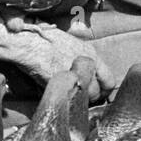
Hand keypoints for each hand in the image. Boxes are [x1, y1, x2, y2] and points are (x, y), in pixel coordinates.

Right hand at [0, 21, 116, 100]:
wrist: (30, 43)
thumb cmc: (47, 40)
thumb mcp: (73, 43)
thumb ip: (84, 58)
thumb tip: (88, 70)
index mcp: (91, 54)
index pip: (110, 80)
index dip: (105, 89)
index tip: (99, 93)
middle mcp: (87, 66)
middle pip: (98, 92)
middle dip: (92, 97)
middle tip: (83, 98)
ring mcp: (74, 75)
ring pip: (84, 98)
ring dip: (80, 100)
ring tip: (71, 96)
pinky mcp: (60, 84)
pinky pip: (69, 98)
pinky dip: (66, 99)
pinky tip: (61, 94)